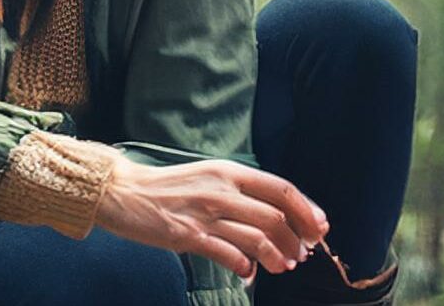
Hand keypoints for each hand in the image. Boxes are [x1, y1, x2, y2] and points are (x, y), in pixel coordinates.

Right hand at [92, 158, 328, 278]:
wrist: (124, 192)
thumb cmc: (170, 188)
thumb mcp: (210, 176)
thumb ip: (240, 191)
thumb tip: (276, 213)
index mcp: (230, 171)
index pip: (282, 189)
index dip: (306, 210)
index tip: (318, 228)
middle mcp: (221, 189)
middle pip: (276, 216)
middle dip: (296, 239)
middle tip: (301, 254)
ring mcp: (205, 213)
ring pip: (257, 237)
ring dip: (276, 255)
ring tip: (282, 267)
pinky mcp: (188, 235)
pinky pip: (228, 254)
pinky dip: (245, 266)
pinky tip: (249, 272)